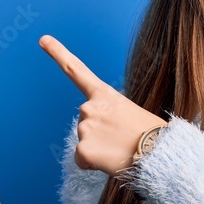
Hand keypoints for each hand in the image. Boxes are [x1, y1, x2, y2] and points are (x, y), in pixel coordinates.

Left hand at [40, 34, 166, 176]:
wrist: (160, 153)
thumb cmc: (152, 135)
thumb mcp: (131, 113)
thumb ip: (111, 114)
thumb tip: (102, 136)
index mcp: (105, 94)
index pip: (76, 70)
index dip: (58, 53)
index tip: (43, 40)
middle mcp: (89, 107)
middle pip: (85, 122)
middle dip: (99, 133)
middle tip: (122, 139)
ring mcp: (84, 128)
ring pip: (85, 142)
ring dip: (99, 149)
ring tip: (121, 150)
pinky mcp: (82, 150)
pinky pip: (81, 160)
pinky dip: (93, 164)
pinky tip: (110, 161)